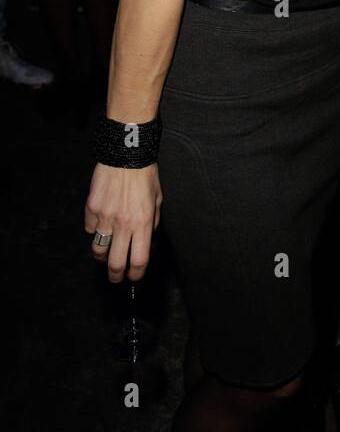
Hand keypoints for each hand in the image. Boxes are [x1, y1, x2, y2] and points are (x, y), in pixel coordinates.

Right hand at [84, 164, 161, 283]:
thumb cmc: (145, 176)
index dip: (136, 274)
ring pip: (98, 249)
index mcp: (143, 223)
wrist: (126, 154)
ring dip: (102, 255)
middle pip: (115, 263)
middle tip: (116, 277)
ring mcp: (105, 217)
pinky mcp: (91, 208)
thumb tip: (145, 240)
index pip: (139, 260)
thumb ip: (152, 222)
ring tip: (105, 254)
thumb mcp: (158, 200)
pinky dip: (94, 230)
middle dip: (115, 276)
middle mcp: (123, 224)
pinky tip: (101, 224)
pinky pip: (90, 228)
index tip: (134, 277)